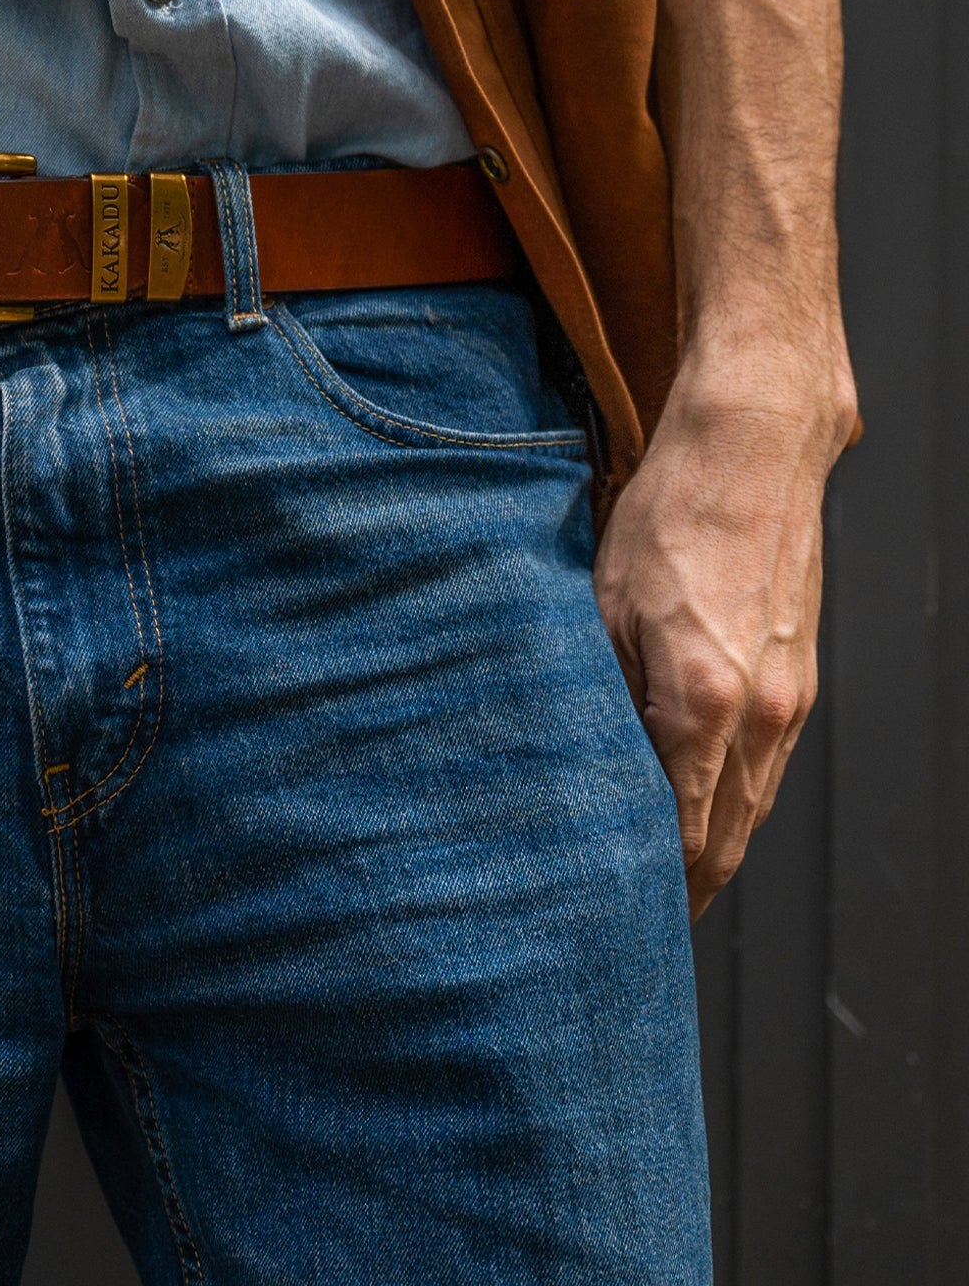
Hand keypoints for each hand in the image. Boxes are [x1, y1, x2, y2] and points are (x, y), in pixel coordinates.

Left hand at [592, 349, 852, 918]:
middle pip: (725, 838)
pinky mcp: (800, 677)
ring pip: (752, 807)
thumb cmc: (669, 515)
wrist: (752, 450)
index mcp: (700, 701)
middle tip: (636, 926)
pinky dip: (735, 801)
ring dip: (712, 850)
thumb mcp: (600, 603)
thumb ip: (596, 692)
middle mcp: (759, 714)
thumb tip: (577, 760)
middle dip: (684, 888)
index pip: (679, 832)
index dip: (651, 885)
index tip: (616, 917)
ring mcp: (790, 699)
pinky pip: (767, 766)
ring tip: (665, 885)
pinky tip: (701, 811)